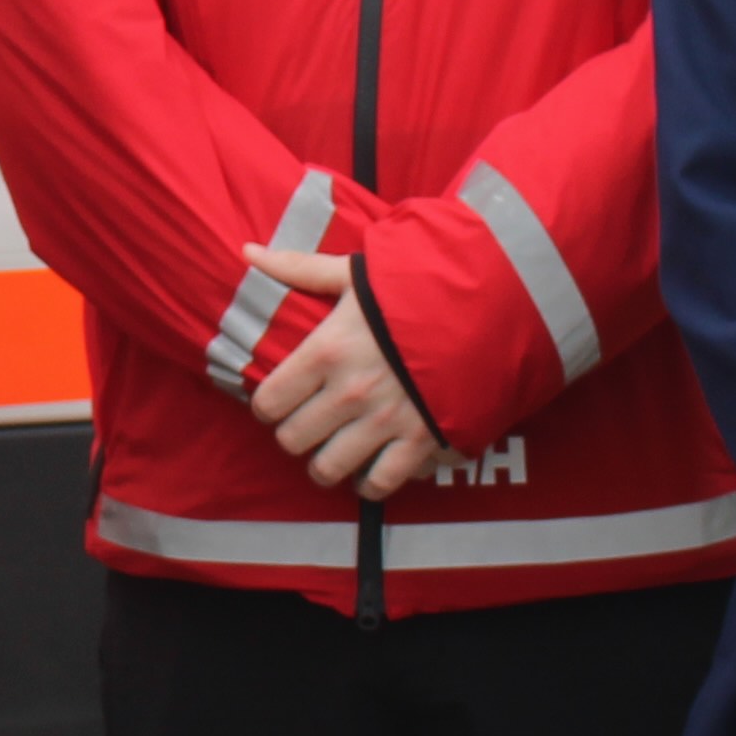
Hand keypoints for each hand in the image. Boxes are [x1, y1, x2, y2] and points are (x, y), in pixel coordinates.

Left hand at [245, 249, 439, 498]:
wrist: (487, 306)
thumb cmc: (414, 287)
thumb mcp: (354, 273)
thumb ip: (298, 268)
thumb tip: (249, 251)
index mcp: (325, 351)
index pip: (268, 402)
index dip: (267, 405)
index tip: (278, 401)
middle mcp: (348, 393)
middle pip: (292, 440)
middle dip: (295, 434)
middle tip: (308, 424)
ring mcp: (384, 422)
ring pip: (328, 468)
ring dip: (326, 464)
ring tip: (332, 452)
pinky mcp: (420, 442)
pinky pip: (381, 483)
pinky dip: (371, 484)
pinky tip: (369, 471)